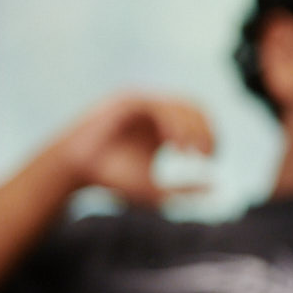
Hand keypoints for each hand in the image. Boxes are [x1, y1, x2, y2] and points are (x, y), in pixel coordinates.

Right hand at [50, 93, 213, 204]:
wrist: (75, 172)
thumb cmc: (113, 181)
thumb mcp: (156, 191)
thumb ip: (185, 190)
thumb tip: (217, 188)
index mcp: (165, 127)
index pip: (200, 120)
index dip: (211, 134)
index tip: (211, 157)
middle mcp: (155, 112)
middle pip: (194, 108)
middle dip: (205, 129)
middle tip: (206, 153)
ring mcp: (141, 104)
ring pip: (178, 105)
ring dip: (189, 127)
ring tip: (187, 151)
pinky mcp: (126, 101)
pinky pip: (156, 105)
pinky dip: (170, 122)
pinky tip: (172, 143)